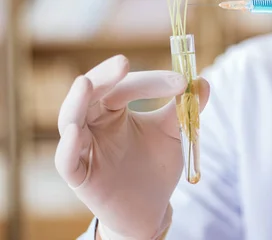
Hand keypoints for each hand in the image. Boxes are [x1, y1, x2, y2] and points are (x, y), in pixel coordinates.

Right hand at [54, 55, 208, 238]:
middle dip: (105, 76)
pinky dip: (69, 146)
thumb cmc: (155, 166)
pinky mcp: (80, 176)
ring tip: (86, 83)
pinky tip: (77, 132)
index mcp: (113, 109)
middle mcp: (94, 123)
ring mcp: (84, 148)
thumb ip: (186, 109)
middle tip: (123, 62)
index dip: (151, 80)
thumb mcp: (174, 133)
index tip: (181, 81)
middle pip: (91, 92)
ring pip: (70, 119)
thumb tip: (205, 81)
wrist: (150, 208)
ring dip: (76, 101)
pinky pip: (67, 160)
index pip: (124, 85)